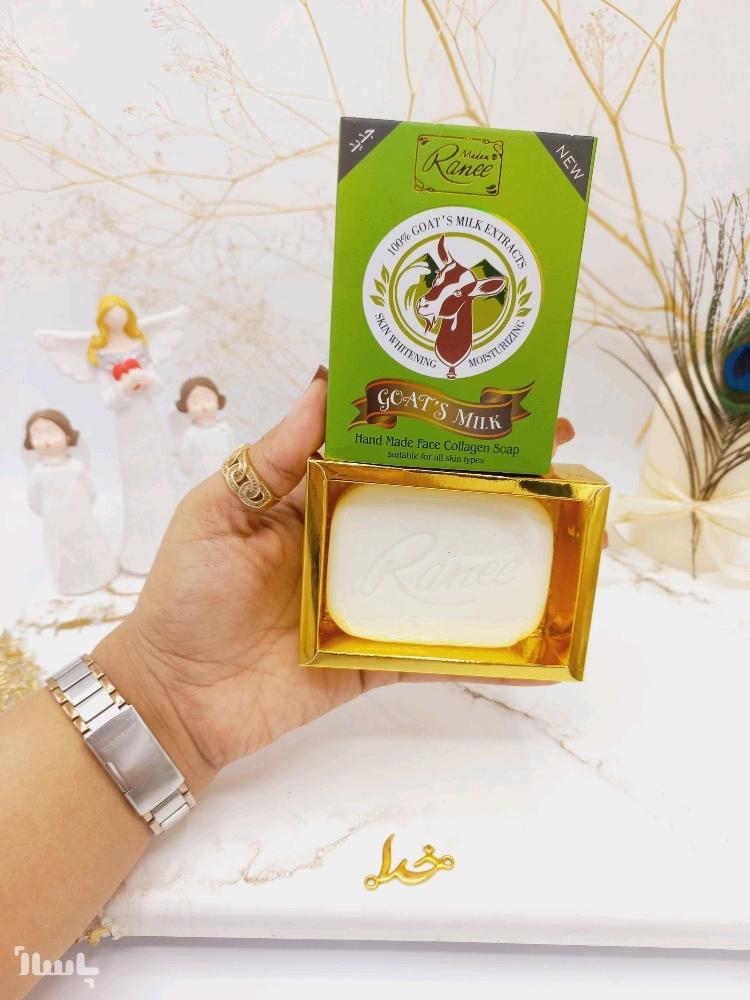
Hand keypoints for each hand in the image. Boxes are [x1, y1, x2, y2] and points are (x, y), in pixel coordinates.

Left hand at [96, 371, 576, 792]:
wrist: (174, 698)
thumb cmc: (186, 596)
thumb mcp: (218, 511)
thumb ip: (273, 456)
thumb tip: (326, 381)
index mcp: (319, 498)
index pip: (391, 454)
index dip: (441, 428)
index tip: (496, 402)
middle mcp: (355, 543)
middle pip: (433, 508)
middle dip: (495, 485)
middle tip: (563, 463)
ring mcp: (372, 602)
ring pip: (447, 573)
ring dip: (504, 559)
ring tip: (567, 538)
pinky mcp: (378, 657)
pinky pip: (439, 651)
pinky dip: (486, 652)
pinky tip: (537, 646)